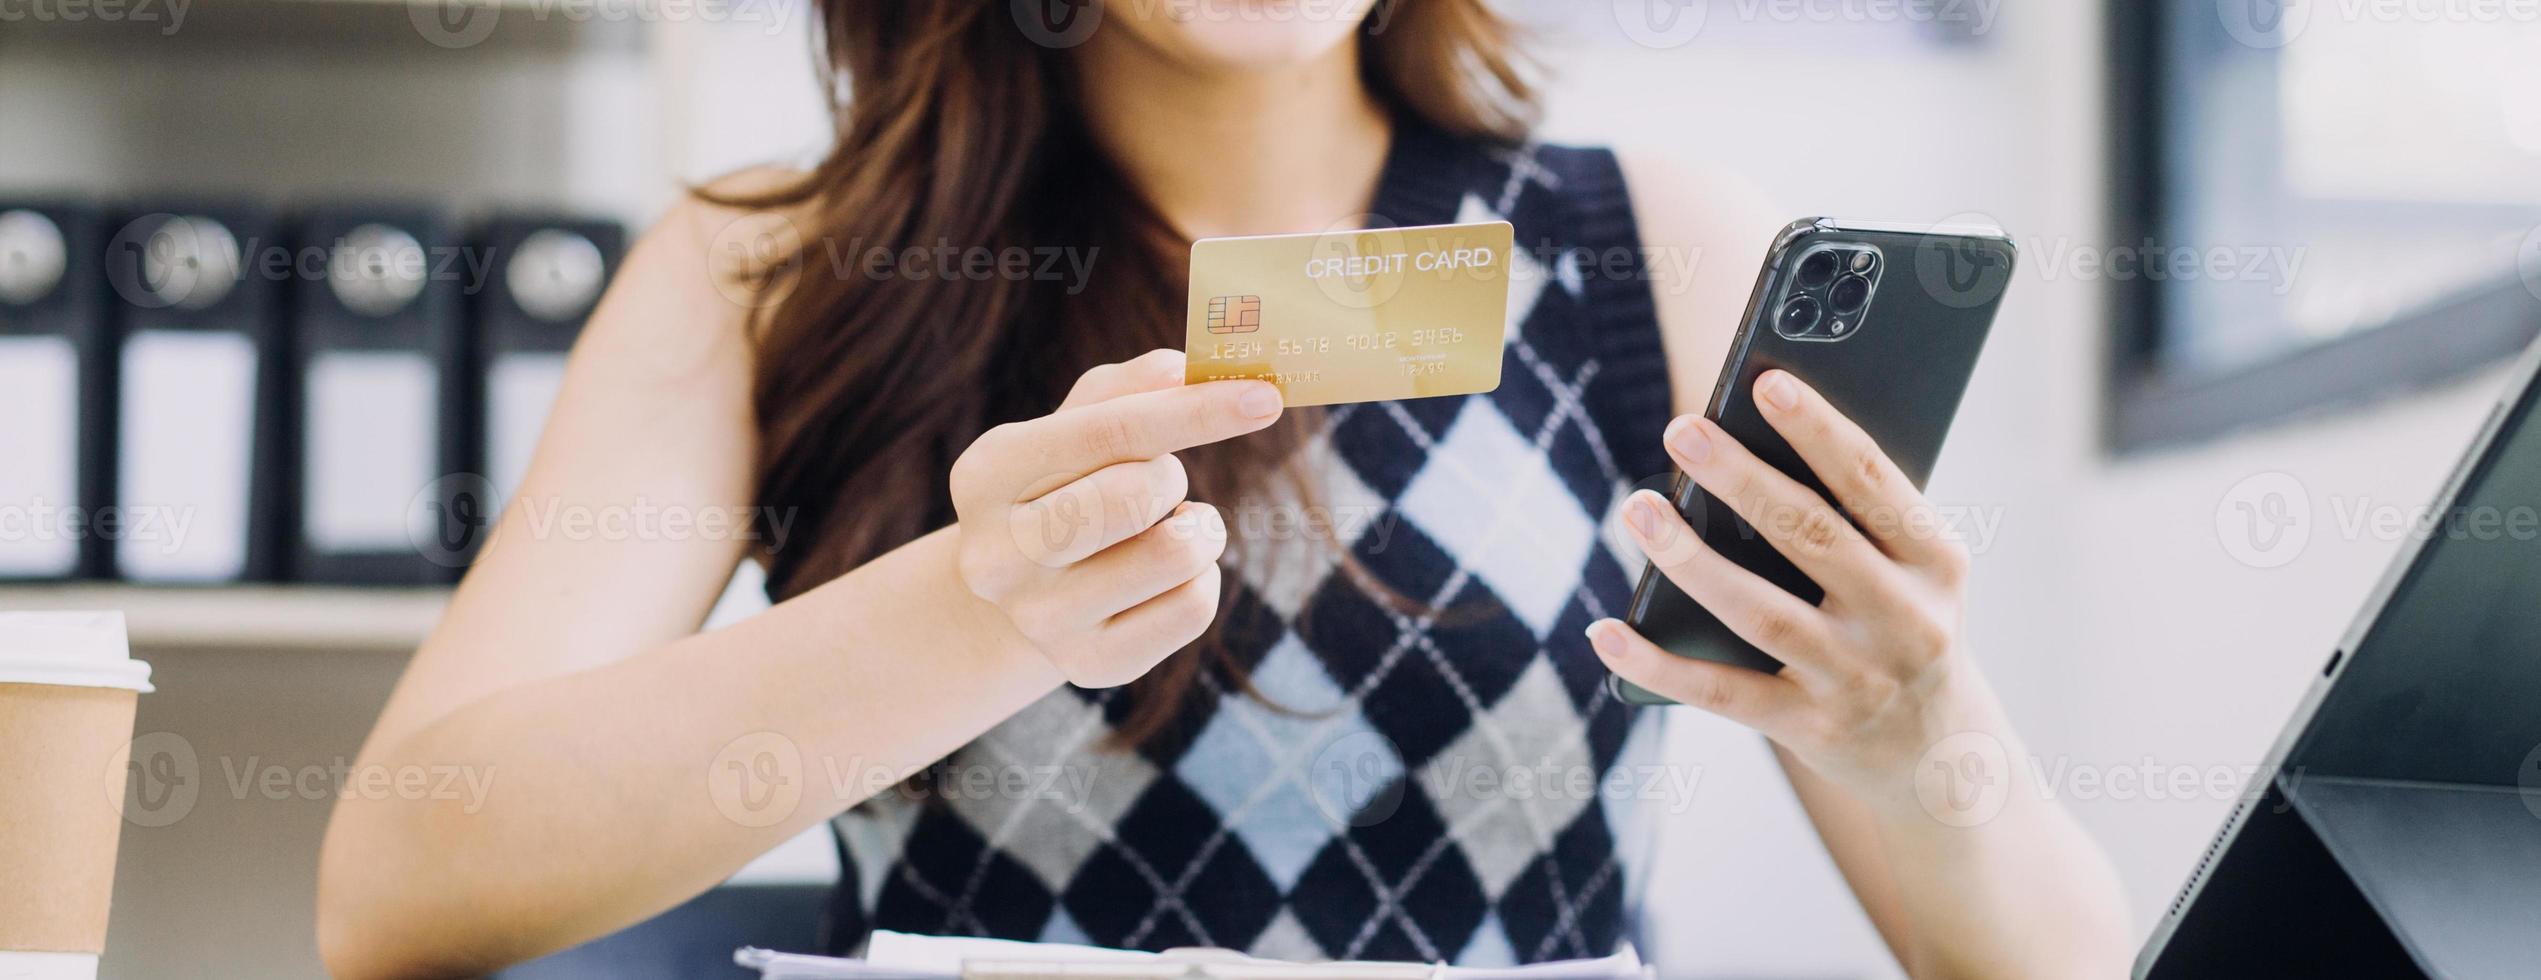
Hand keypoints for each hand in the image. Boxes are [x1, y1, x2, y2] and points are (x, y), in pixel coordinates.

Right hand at [949, 349, 1283, 687]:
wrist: (1026, 588)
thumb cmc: (1065, 483)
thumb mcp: (1078, 423)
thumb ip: (1130, 388)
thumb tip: (1183, 369)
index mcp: (985, 474)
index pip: (1109, 429)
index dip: (1197, 410)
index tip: (1265, 398)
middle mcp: (997, 555)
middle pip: (1138, 494)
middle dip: (1173, 477)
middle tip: (1161, 482)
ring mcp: (1039, 619)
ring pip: (1176, 553)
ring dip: (1197, 525)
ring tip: (1168, 525)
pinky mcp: (1090, 666)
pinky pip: (1192, 607)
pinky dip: (1202, 576)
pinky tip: (1167, 573)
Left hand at [1590, 370, 1997, 807]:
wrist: (1940, 756)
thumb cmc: (1903, 626)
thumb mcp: (1913, 570)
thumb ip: (1854, 517)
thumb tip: (1745, 445)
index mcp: (1935, 560)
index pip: (1874, 482)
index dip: (1820, 431)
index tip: (1768, 383)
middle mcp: (1902, 618)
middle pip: (1811, 536)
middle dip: (1742, 479)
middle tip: (1682, 429)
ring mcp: (1856, 678)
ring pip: (1760, 611)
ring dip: (1690, 559)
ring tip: (1638, 509)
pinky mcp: (1811, 728)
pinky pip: (1723, 691)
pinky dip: (1659, 662)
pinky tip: (1606, 632)